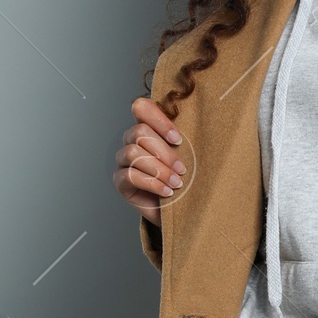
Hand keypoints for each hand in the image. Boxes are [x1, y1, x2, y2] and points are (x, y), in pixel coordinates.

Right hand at [114, 97, 183, 223]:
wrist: (180, 209)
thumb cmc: (184, 178)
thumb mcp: (187, 155)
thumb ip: (182, 140)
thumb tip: (197, 124)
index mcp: (147, 128)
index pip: (141, 108)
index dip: (158, 120)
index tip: (178, 140)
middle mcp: (131, 141)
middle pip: (139, 132)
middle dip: (164, 152)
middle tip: (182, 169)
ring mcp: (123, 160)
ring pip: (133, 153)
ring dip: (159, 169)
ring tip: (177, 183)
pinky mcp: (120, 180)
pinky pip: (130, 175)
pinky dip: (153, 184)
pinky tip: (167, 192)